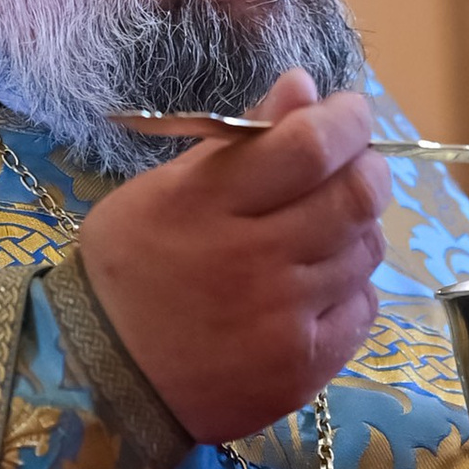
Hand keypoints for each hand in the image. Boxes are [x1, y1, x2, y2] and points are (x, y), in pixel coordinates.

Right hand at [77, 66, 387, 444]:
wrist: (102, 381)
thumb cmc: (130, 271)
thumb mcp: (163, 191)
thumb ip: (239, 141)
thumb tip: (304, 87)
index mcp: (209, 205)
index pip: (311, 147)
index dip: (346, 120)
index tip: (346, 113)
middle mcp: (254, 261)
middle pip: (355, 197)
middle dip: (365, 168)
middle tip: (350, 167)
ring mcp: (284, 320)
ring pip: (364, 251)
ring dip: (355, 229)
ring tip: (319, 231)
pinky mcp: (306, 369)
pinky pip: (362, 307)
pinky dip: (350, 287)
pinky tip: (313, 289)